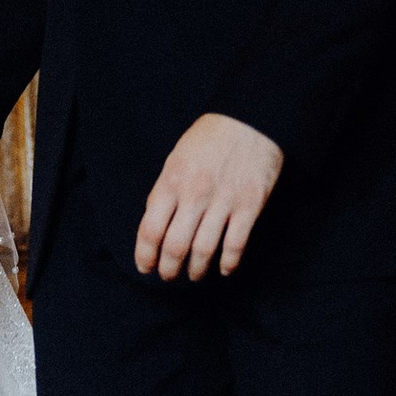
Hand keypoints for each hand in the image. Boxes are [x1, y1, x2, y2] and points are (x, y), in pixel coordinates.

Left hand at [135, 113, 283, 282]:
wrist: (250, 119)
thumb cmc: (209, 139)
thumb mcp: (175, 159)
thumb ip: (164, 192)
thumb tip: (154, 227)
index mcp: (171, 181)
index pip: (150, 230)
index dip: (145, 255)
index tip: (145, 267)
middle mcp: (195, 193)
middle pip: (175, 246)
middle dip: (169, 269)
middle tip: (169, 275)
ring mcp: (224, 201)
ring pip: (204, 250)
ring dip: (196, 270)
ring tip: (194, 275)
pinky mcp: (250, 205)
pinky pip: (235, 244)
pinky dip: (228, 263)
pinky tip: (224, 269)